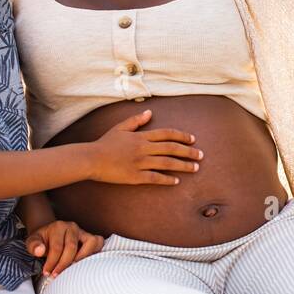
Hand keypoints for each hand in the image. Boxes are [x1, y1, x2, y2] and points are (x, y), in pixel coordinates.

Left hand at [26, 219, 103, 276]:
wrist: (50, 235)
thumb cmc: (42, 241)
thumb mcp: (32, 242)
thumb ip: (34, 246)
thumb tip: (40, 251)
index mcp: (58, 227)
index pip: (57, 247)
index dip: (52, 262)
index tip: (47, 273)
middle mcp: (72, 227)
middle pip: (72, 247)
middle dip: (64, 264)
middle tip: (56, 275)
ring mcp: (83, 231)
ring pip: (90, 243)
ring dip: (82, 258)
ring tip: (72, 269)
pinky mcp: (90, 237)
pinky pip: (98, 243)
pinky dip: (94, 253)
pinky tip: (83, 264)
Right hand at [88, 109, 203, 184]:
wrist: (91, 159)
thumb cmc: (105, 143)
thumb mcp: (120, 128)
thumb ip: (136, 120)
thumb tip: (150, 112)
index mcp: (141, 136)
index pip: (167, 134)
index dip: (182, 136)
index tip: (193, 140)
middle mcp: (143, 148)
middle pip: (171, 148)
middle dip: (189, 152)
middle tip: (201, 155)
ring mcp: (140, 163)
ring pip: (167, 163)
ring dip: (183, 165)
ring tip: (195, 168)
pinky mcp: (135, 176)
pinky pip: (155, 177)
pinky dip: (167, 179)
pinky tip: (176, 181)